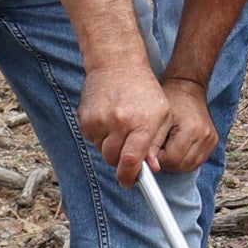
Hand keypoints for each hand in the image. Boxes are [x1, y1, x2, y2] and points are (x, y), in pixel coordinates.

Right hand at [81, 62, 212, 183]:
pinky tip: (110, 120)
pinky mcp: (85, 119)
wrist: (117, 65)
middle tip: (129, 148)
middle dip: (121, 160)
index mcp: (141, 122)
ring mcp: (99, 120)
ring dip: (111, 147)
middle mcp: (119, 122)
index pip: (131, 160)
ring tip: (121, 127)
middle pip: (113, 160)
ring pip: (102, 151)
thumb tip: (150, 168)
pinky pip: (92, 140)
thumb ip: (156, 143)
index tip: (130, 182)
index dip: (129, 177)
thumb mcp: (162, 114)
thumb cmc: (145, 90)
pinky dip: (100, 136)